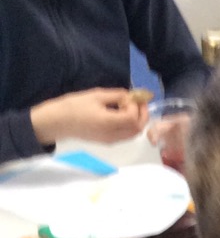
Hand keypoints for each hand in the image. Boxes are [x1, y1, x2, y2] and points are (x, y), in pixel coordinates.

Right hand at [30, 88, 149, 147]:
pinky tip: (123, 114)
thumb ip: (116, 95)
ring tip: (131, 107)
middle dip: (142, 115)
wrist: (58, 122)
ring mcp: (111, 141)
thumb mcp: (95, 95)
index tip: (130, 96)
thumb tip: (130, 96)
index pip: (132, 118)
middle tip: (140, 102)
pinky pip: (126, 135)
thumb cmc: (74, 106)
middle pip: (137, 129)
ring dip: (137, 121)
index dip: (135, 106)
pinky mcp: (108, 142)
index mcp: (109, 123)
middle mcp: (113, 135)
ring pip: (133, 134)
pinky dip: (130, 125)